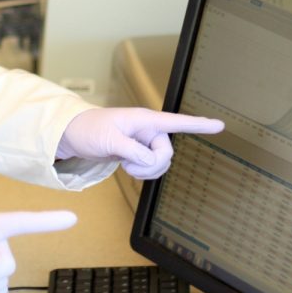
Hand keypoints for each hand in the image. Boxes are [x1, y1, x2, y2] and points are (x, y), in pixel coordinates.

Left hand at [56, 107, 223, 178]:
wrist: (71, 136)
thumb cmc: (87, 129)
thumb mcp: (109, 139)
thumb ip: (132, 150)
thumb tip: (150, 161)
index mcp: (144, 119)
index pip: (176, 122)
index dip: (199, 124)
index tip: (220, 125)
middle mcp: (148, 130)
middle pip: (167, 153)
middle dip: (151, 164)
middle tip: (128, 163)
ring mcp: (143, 142)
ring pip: (160, 164)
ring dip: (144, 170)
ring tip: (124, 163)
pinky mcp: (137, 153)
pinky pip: (150, 168)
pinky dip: (140, 172)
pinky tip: (125, 166)